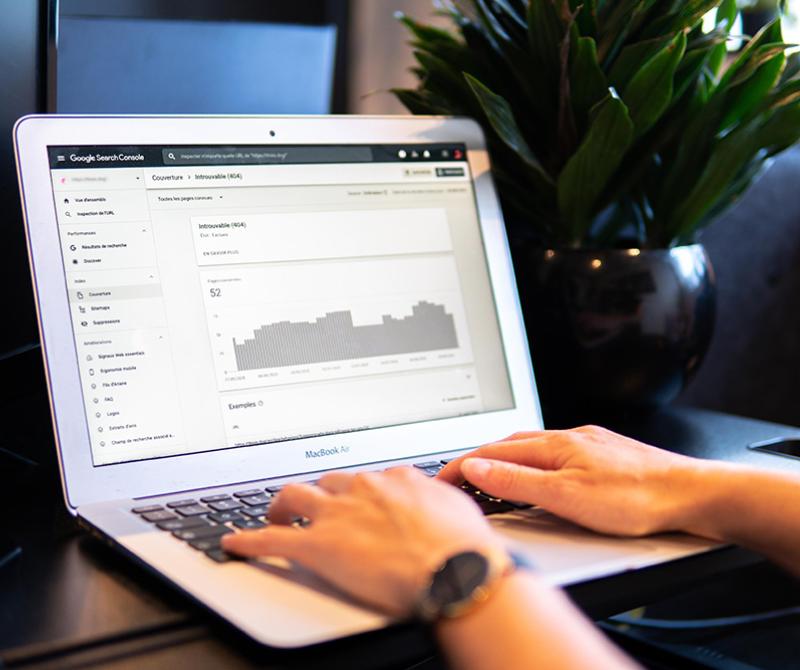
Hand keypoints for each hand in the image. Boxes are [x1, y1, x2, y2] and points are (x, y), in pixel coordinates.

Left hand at [221, 467, 505, 615]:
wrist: (456, 568)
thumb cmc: (464, 546)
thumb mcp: (458, 509)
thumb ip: (439, 501)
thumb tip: (442, 504)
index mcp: (395, 479)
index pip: (367, 478)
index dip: (358, 491)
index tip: (356, 500)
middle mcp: (363, 489)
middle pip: (328, 481)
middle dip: (318, 492)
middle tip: (314, 505)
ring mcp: (338, 514)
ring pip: (295, 495)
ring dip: (282, 504)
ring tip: (275, 513)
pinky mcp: (318, 545)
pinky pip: (272, 539)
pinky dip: (250, 540)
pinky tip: (236, 543)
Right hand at [439, 425, 707, 536]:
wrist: (690, 494)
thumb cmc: (636, 497)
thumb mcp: (567, 497)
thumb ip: (518, 482)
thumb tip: (476, 469)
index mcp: (553, 446)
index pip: (492, 452)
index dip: (461, 465)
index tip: (440, 478)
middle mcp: (567, 438)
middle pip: (508, 445)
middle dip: (478, 459)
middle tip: (457, 478)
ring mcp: (586, 444)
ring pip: (531, 447)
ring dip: (503, 460)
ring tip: (489, 476)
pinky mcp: (601, 454)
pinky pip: (553, 452)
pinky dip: (531, 463)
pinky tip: (538, 474)